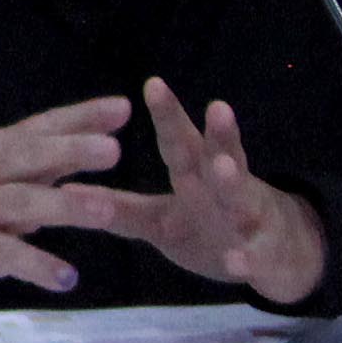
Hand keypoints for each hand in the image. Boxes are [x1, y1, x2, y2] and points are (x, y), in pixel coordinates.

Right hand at [0, 98, 138, 308]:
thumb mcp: (4, 180)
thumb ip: (49, 164)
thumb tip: (104, 139)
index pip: (40, 128)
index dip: (79, 117)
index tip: (122, 108)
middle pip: (26, 156)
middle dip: (69, 151)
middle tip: (114, 150)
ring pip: (20, 202)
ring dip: (64, 205)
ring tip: (107, 211)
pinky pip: (5, 255)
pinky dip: (37, 266)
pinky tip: (68, 278)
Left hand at [87, 79, 332, 304]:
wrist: (277, 259)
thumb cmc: (208, 226)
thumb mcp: (159, 220)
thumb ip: (118, 207)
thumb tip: (64, 191)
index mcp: (195, 176)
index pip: (180, 140)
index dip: (169, 114)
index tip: (154, 83)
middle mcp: (225, 190)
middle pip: (220, 157)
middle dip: (218, 134)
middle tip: (216, 107)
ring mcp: (248, 221)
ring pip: (243, 198)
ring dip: (233, 183)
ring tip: (222, 168)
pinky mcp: (265, 256)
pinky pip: (257, 257)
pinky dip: (248, 258)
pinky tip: (238, 260)